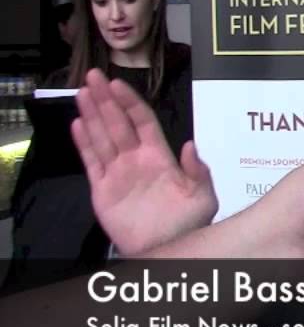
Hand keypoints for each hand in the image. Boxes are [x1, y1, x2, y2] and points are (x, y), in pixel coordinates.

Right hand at [72, 69, 217, 255]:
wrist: (166, 250)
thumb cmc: (188, 223)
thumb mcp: (203, 196)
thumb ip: (198, 171)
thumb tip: (190, 145)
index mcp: (160, 157)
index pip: (143, 122)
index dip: (130, 102)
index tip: (118, 83)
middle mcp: (136, 160)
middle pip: (118, 123)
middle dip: (106, 100)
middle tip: (93, 76)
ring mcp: (118, 173)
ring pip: (102, 138)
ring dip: (92, 115)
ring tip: (82, 93)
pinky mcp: (103, 190)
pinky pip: (91, 163)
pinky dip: (84, 144)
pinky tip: (77, 125)